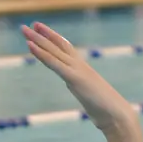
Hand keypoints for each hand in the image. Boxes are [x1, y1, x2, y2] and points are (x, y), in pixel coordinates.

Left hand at [22, 23, 137, 133]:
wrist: (118, 117)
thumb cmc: (108, 113)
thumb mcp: (92, 101)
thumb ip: (86, 95)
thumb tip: (86, 99)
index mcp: (83, 71)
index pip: (66, 50)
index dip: (54, 39)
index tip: (43, 31)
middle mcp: (80, 66)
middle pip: (58, 46)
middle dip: (43, 35)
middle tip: (29, 24)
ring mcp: (77, 71)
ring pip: (53, 51)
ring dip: (37, 39)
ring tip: (24, 29)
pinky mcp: (75, 79)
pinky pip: (54, 63)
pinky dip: (41, 54)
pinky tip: (30, 45)